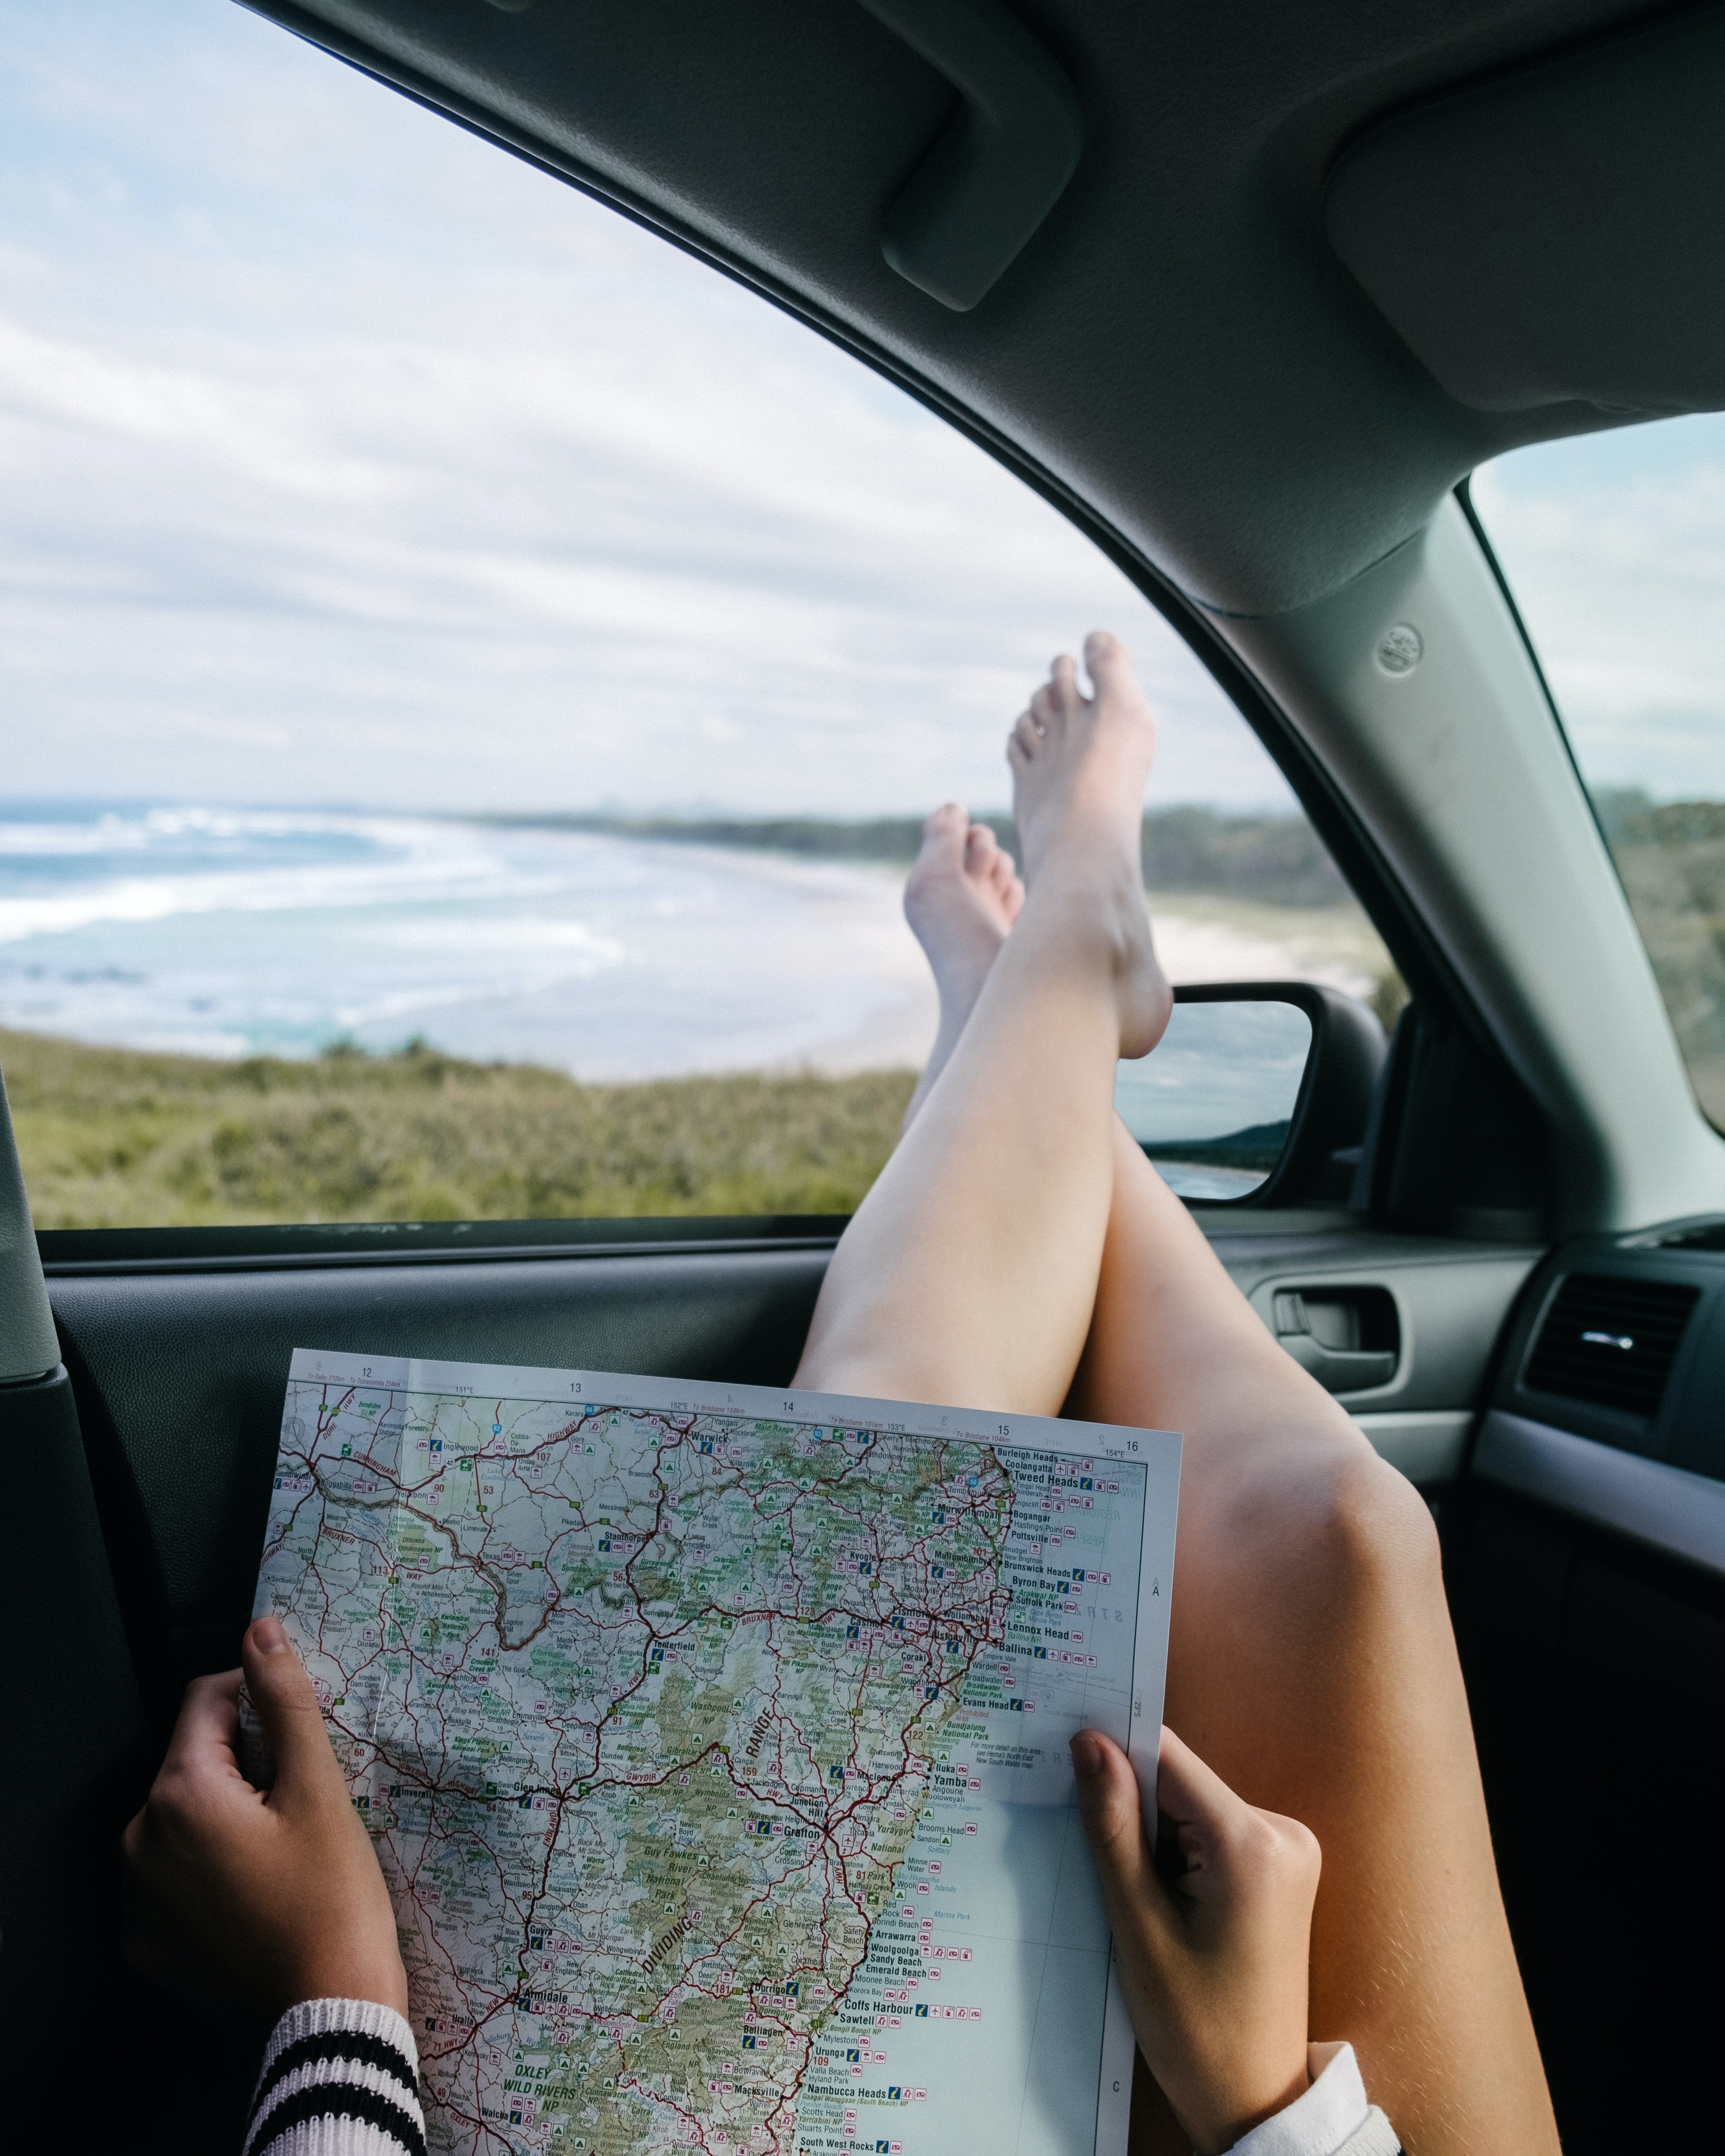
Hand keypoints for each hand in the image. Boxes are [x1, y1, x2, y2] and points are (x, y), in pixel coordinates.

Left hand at [123, 1615, 407, 2019]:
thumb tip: (261, 1629)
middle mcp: (139, 1842)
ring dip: (230, 1813)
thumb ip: (285, 1700)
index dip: (259, 1695)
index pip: (208, 1700)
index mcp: (179, 1795)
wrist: (326, 2020)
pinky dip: (214, 1867)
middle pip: (195, 1761)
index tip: (304, 1727)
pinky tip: (264, 1888)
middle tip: (307, 1795)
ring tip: (289, 1845)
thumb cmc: (331, 1900)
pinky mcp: (148, 1944)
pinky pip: (176, 1876)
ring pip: (186, 1819)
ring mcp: (137, 1899)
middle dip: (248, 1760)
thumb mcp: (319, 1788)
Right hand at [1072, 1725, 1318, 2154]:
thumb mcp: (1140, 1929)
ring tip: (1134, 1901)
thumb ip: (1114, 1829)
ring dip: (1150, 1839)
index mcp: (1254, 1843)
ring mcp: (1287, 1851)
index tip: (1060, 1755)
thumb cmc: (1197, 2030)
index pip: (1168, 1759)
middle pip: (1179, 1784)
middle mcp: (1282, 1832)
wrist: (1254, 2101)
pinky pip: (1209, 1834)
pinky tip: (1158, 1904)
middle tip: (1092, 1860)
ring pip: (1189, 1809)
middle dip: (1130, 1811)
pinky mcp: (1279, 1870)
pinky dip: (1174, 1856)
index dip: (1112, 1752)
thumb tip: (1089, 1742)